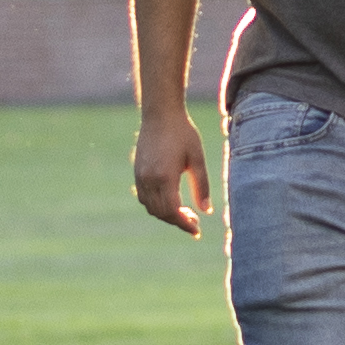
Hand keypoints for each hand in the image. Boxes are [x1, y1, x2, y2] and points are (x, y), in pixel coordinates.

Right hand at [131, 104, 212, 235]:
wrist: (160, 114)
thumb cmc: (183, 133)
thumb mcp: (197, 158)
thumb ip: (202, 186)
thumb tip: (207, 210)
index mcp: (165, 177)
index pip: (172, 211)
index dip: (184, 224)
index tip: (197, 230)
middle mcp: (149, 179)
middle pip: (161, 213)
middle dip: (178, 221)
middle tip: (195, 222)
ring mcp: (140, 176)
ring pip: (151, 207)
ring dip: (166, 215)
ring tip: (184, 213)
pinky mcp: (137, 172)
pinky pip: (144, 197)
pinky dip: (156, 205)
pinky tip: (170, 201)